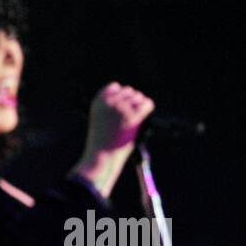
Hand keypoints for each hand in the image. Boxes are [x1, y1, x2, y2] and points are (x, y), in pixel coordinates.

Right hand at [71, 82, 155, 196]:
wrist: (100, 158)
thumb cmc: (100, 143)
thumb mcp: (100, 120)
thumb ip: (111, 107)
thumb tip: (132, 95)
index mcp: (98, 102)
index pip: (114, 86)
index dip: (120, 96)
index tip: (121, 109)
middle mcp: (109, 102)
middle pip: (128, 91)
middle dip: (131, 102)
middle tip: (127, 118)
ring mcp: (121, 109)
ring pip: (138, 97)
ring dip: (138, 107)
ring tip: (133, 121)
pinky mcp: (133, 117)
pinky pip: (147, 104)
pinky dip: (148, 109)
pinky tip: (143, 118)